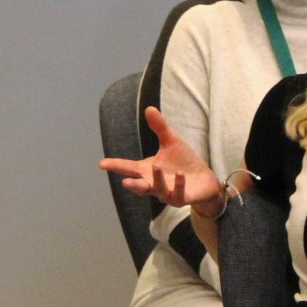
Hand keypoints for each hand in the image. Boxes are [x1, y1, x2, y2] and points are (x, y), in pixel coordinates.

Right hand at [99, 106, 225, 214]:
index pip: (129, 167)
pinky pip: (178, 194)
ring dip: (157, 179)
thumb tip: (149, 108)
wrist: (204, 179)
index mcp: (148, 169)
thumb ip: (160, 128)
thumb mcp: (171, 142)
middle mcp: (154, 184)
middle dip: (133, 185)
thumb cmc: (183, 161)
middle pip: (140, 186)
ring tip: (156, 166)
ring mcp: (167, 193)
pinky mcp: (181, 198)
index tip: (102, 164)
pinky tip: (180, 175)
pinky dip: (178, 185)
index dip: (116, 166)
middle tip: (125, 182)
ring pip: (158, 190)